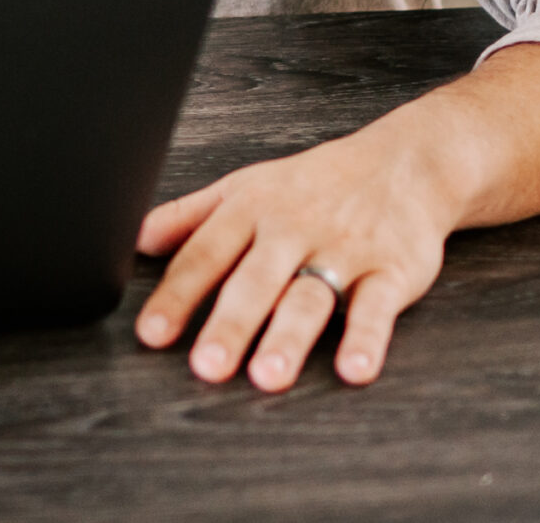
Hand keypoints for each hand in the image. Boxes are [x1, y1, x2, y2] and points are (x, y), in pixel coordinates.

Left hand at [133, 124, 457, 389]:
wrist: (404, 163)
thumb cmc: (315, 183)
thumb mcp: (244, 187)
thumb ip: (188, 216)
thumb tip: (135, 239)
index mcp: (251, 210)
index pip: (204, 255)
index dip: (176, 296)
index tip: (151, 334)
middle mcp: (292, 230)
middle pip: (254, 281)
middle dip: (230, 324)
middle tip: (207, 366)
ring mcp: (343, 251)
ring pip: (310, 297)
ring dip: (289, 337)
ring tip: (267, 375)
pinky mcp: (391, 271)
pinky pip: (378, 307)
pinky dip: (368, 338)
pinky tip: (355, 368)